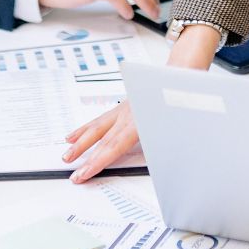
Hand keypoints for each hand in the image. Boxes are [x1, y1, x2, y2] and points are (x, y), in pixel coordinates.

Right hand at [62, 22, 220, 181]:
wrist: (181, 74)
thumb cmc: (180, 100)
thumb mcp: (177, 127)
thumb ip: (162, 145)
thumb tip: (158, 164)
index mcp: (140, 120)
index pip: (114, 146)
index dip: (97, 162)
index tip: (84, 174)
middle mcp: (128, 114)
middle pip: (103, 140)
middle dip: (86, 159)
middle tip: (73, 174)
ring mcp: (123, 109)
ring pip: (97, 127)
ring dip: (81, 143)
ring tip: (67, 155)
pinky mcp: (122, 107)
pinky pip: (100, 120)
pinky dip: (85, 129)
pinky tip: (74, 136)